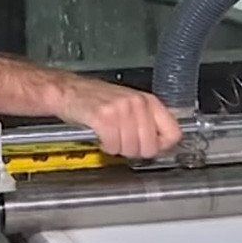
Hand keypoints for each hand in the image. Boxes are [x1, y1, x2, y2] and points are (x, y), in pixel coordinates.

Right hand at [58, 77, 182, 158]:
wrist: (68, 90)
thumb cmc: (96, 98)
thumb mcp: (130, 104)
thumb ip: (147, 121)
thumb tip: (161, 144)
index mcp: (148, 101)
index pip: (173, 133)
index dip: (161, 146)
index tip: (152, 148)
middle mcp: (137, 103)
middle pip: (150, 147)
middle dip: (136, 151)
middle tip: (124, 144)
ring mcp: (121, 110)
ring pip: (131, 148)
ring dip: (118, 149)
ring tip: (111, 138)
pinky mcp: (104, 117)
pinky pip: (113, 144)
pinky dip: (106, 146)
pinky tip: (102, 138)